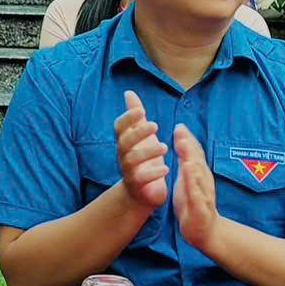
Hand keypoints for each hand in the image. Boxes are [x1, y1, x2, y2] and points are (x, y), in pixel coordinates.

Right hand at [113, 91, 167, 211]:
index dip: (128, 118)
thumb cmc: (142, 159)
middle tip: (155, 125)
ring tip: (165, 147)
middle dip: (138, 132)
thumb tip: (129, 93)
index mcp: (124, 141)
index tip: (142, 110)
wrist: (140, 192)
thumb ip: (135, 115)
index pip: (119, 127)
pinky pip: (141, 179)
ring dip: (148, 152)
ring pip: (132, 160)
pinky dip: (153, 173)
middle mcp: (123, 155)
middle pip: (124, 142)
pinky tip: (165, 168)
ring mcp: (128, 171)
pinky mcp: (136, 186)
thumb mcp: (140, 135)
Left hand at [169, 126, 220, 256]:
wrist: (205, 230)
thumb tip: (181, 133)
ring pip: (200, 179)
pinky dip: (194, 188)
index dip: (188, 140)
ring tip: (186, 156)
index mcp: (199, 172)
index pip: (195, 153)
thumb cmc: (194, 200)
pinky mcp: (201, 209)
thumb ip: (184, 156)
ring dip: (194, 167)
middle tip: (181, 135)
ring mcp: (204, 195)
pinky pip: (198, 198)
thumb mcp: (186, 176)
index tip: (179, 126)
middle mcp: (204, 181)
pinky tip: (189, 182)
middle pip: (198, 162)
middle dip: (190, 148)